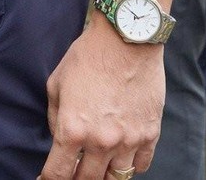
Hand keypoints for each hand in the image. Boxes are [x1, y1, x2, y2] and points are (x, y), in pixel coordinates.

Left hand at [42, 18, 162, 178]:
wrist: (126, 40)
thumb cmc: (87, 57)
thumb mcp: (56, 84)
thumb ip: (55, 119)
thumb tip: (61, 139)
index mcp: (72, 129)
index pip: (57, 174)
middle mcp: (101, 141)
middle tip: (72, 172)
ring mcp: (128, 140)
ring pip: (116, 179)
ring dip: (104, 176)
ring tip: (97, 168)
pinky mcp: (150, 134)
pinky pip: (141, 165)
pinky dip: (130, 165)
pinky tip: (121, 157)